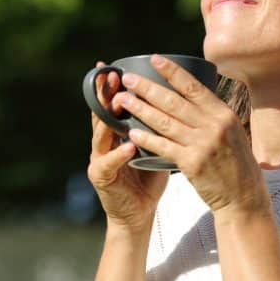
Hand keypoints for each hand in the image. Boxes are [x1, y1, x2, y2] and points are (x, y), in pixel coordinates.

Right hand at [87, 61, 168, 231]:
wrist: (138, 214)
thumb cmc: (148, 178)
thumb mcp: (154, 146)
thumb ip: (158, 126)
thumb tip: (181, 100)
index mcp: (115, 133)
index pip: (110, 105)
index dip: (110, 87)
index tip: (113, 66)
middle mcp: (103, 142)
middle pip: (101, 113)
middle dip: (105, 93)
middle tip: (111, 75)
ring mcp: (98, 159)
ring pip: (100, 133)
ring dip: (109, 117)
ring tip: (118, 101)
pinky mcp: (101, 177)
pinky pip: (109, 162)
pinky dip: (120, 153)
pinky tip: (128, 144)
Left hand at [113, 55, 267, 214]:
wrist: (244, 196)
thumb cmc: (236, 162)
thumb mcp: (232, 130)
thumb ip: (212, 113)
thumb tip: (190, 92)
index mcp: (223, 113)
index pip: (193, 86)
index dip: (172, 72)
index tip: (154, 59)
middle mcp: (214, 125)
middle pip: (174, 101)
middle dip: (147, 88)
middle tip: (127, 78)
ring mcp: (203, 144)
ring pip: (165, 122)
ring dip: (140, 109)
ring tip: (122, 100)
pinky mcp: (193, 163)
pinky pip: (164, 147)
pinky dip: (147, 138)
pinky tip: (131, 131)